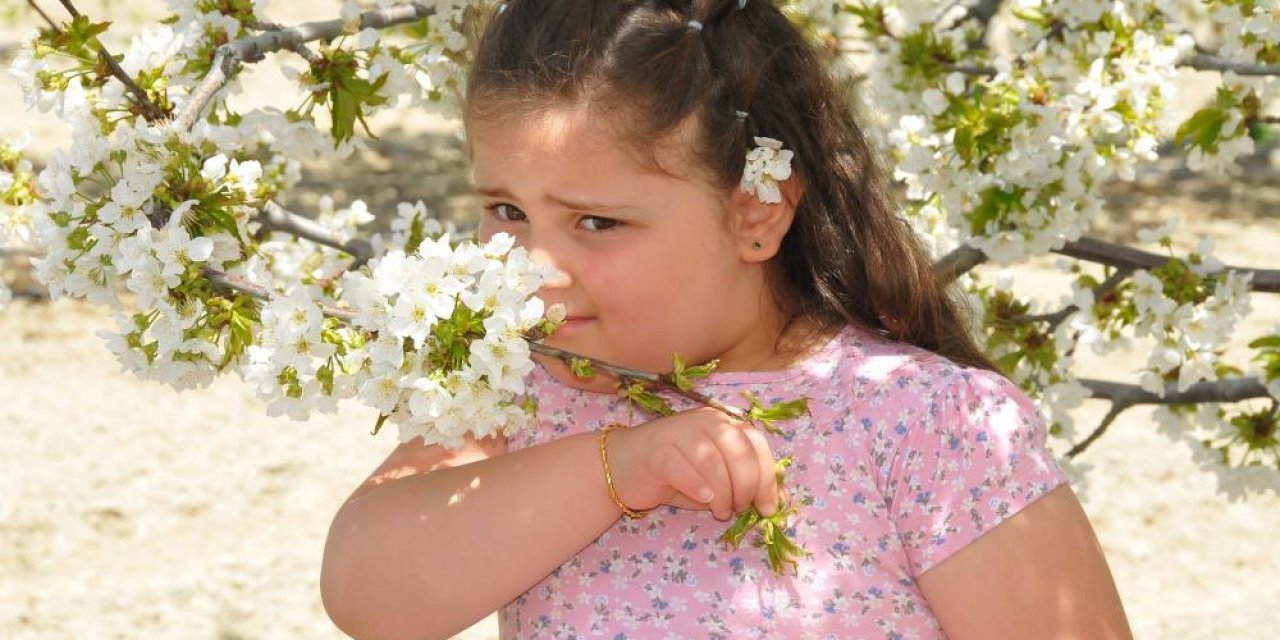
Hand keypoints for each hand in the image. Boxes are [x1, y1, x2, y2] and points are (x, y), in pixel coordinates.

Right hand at [604, 408, 778, 520]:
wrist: (625, 467)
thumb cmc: (676, 475)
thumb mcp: (716, 480)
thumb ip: (742, 484)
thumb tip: (775, 501)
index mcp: (723, 423)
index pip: (756, 444)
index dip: (767, 477)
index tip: (767, 508)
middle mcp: (704, 421)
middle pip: (737, 450)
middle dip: (745, 486)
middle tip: (737, 509)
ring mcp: (678, 432)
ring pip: (711, 460)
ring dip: (722, 492)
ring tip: (719, 510)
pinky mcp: (655, 450)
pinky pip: (681, 466)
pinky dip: (697, 485)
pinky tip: (703, 499)